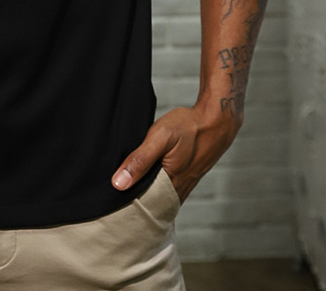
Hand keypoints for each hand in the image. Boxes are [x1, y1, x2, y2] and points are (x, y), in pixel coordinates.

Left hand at [110, 105, 240, 201]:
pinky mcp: (186, 177)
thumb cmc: (188, 126)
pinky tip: (145, 178)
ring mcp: (184, 185)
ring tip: (125, 189)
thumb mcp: (160, 137)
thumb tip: (119, 183)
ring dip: (144, 194)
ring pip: (159, 197)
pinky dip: (155, 186)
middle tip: (114, 197)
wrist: (216, 120)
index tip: (110, 202)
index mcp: (170, 184)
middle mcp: (178, 190)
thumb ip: (140, 159)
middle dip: (133, 202)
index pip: (143, 205)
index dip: (126, 204)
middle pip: (151, 204)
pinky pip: (167, 189)